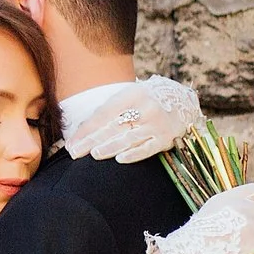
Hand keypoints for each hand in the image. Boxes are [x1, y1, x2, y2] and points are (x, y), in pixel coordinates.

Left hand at [61, 77, 202, 163]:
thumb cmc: (143, 101)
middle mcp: (145, 107)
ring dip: (110, 147)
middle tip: (75, 152)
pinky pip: (147, 148)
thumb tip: (80, 132)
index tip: (71, 144)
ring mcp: (156, 123)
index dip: (86, 129)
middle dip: (92, 141)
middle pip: (113, 126)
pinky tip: (120, 159)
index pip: (103, 114)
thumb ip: (106, 112)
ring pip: (128, 137)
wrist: (182, 100)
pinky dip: (134, 154)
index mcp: (131, 94)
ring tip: (94, 154)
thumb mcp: (126, 98)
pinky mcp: (165, 138)